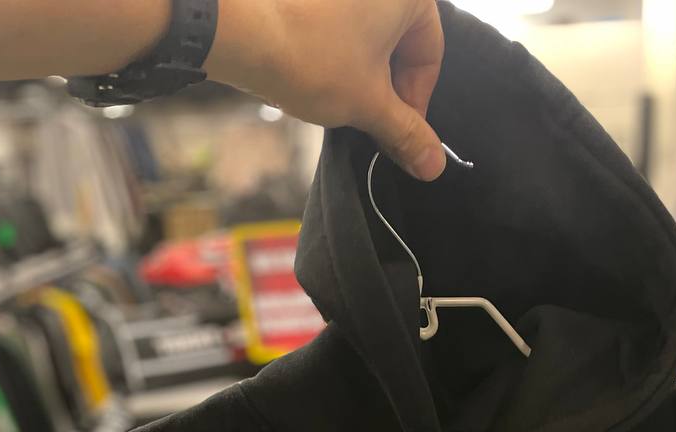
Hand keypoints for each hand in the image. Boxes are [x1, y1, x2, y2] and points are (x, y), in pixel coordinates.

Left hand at [207, 0, 446, 180]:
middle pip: (399, 41)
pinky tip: (317, 75)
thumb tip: (434, 166)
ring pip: (367, 34)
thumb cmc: (312, 57)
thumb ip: (407, 135)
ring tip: (338, 99)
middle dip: (387, 86)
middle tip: (368, 119)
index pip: (429, 54)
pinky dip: (335, 51)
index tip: (398, 129)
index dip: (416, 101)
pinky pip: (337, 21)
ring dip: (361, 73)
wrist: (241, 30)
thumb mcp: (370, 105)